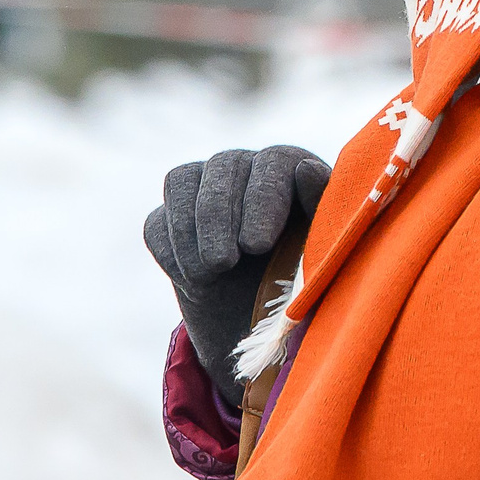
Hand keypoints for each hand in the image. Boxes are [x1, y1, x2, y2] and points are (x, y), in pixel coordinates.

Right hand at [144, 144, 329, 403]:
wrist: (267, 316)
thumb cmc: (308, 274)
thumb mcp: (323, 248)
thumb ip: (321, 209)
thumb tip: (306, 170)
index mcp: (290, 167)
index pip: (271, 163)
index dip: (262, 200)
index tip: (258, 245)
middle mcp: (245, 166)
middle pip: (222, 165)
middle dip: (218, 216)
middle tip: (224, 263)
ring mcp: (203, 188)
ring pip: (181, 181)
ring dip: (189, 231)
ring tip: (210, 273)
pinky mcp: (171, 220)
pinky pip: (156, 223)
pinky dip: (170, 251)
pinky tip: (195, 280)